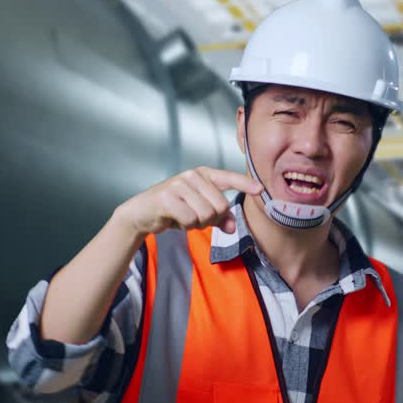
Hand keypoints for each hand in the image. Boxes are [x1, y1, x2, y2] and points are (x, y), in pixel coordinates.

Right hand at [113, 167, 262, 236]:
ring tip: (184, 218)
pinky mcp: (167, 197)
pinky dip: (186, 226)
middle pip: (220, 206)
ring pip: (206, 214)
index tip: (260, 189)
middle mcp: (192, 175)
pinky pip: (190, 219)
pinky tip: (175, 220)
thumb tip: (232, 227)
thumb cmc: (173, 210)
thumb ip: (218, 218)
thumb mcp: (199, 212)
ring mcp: (179, 184)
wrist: (142, 213)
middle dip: (211, 219)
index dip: (245, 184)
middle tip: (196, 219)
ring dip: (197, 224)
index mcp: (203, 175)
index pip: (228, 178)